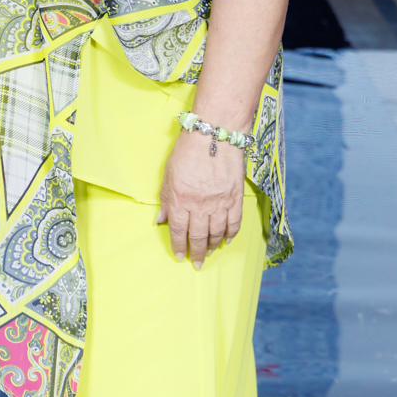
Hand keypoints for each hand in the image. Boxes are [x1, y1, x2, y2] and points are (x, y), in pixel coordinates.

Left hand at [157, 126, 244, 268]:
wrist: (214, 133)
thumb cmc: (187, 150)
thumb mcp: (168, 174)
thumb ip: (166, 199)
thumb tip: (161, 221)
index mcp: (181, 199)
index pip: (179, 230)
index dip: (178, 245)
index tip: (179, 255)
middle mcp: (200, 205)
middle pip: (199, 236)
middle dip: (197, 252)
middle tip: (197, 262)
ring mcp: (220, 202)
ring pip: (217, 233)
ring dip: (213, 246)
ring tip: (210, 252)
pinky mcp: (235, 197)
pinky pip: (234, 222)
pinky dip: (231, 234)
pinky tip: (227, 240)